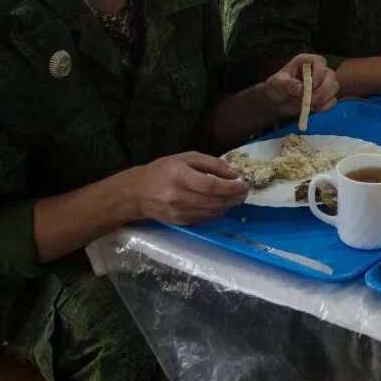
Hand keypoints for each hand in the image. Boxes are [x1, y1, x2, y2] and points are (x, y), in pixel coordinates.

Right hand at [130, 152, 248, 224]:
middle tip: (244, 192)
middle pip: (214, 202)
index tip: (244, 184)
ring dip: (228, 206)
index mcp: (179, 176)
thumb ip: (211, 164)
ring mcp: (178, 212)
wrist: (136, 193)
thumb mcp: (185, 158)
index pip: (211, 186)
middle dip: (234, 198)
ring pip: (212, 212)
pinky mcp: (180, 222)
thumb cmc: (162, 171)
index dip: (231, 187)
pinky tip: (220, 204)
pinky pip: (205, 219)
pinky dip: (217, 212)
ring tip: (236, 197)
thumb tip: (234, 174)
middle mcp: (178, 197)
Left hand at [262, 54, 338, 115]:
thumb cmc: (276, 88)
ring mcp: (322, 83)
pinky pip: (333, 100)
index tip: (312, 85)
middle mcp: (316, 70)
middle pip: (331, 75)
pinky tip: (313, 108)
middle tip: (311, 100)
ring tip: (310, 104)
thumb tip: (300, 88)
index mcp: (306, 62)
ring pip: (334, 87)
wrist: (276, 102)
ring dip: (324, 98)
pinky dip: (325, 106)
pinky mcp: (324, 96)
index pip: (319, 62)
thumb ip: (288, 84)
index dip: (319, 73)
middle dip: (323, 89)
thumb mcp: (277, 84)